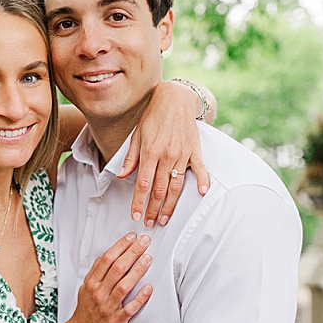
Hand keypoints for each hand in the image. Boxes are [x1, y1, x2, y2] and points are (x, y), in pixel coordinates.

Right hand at [66, 232, 154, 322]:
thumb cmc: (86, 310)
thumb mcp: (85, 288)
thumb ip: (97, 272)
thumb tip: (109, 255)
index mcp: (91, 283)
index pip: (106, 259)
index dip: (120, 246)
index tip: (132, 237)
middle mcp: (99, 293)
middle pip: (117, 269)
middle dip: (132, 252)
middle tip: (144, 241)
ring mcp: (107, 307)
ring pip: (124, 286)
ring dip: (137, 271)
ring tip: (148, 258)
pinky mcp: (116, 320)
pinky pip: (130, 308)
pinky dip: (140, 298)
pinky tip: (149, 288)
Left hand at [122, 81, 210, 226]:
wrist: (175, 99)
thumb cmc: (152, 117)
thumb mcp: (136, 135)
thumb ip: (131, 158)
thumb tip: (121, 176)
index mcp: (150, 152)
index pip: (142, 184)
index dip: (139, 202)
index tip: (136, 215)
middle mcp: (166, 155)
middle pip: (159, 189)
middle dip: (153, 209)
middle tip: (150, 223)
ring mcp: (182, 154)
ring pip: (176, 185)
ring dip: (170, 204)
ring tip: (165, 218)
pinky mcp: (195, 150)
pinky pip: (200, 169)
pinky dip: (201, 182)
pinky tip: (201, 194)